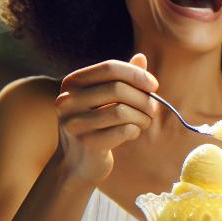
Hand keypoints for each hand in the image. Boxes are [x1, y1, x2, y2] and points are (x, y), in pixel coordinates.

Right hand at [54, 53, 159, 184]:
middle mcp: (67, 100)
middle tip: (153, 109)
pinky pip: (123, 131)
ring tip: (144, 122)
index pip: (110, 67)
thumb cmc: (97, 125)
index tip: (154, 86)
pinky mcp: (86, 143)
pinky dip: (135, 131)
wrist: (78, 163)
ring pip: (122, 111)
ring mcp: (74, 122)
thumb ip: (122, 79)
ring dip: (143, 117)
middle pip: (118, 89)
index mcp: (72, 83)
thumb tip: (141, 57)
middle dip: (144, 99)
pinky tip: (132, 134)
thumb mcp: (105, 99)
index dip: (137, 74)